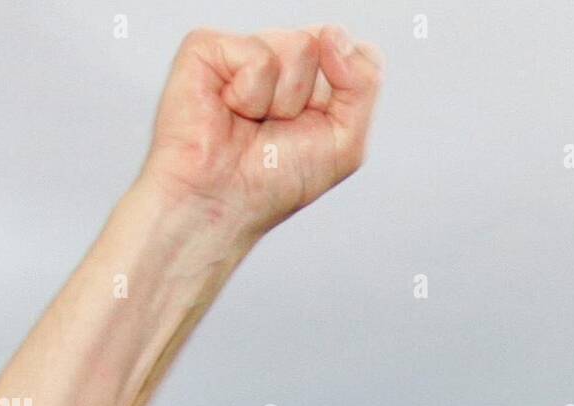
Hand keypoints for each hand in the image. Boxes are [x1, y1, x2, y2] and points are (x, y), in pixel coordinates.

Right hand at [140, 25, 383, 240]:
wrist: (222, 204)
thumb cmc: (276, 181)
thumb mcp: (346, 142)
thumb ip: (365, 82)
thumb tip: (332, 34)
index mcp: (315, 76)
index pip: (359, 54)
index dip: (348, 93)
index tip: (316, 129)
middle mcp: (280, 55)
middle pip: (330, 44)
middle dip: (313, 100)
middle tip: (277, 129)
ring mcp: (245, 47)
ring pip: (299, 46)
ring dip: (283, 102)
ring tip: (252, 123)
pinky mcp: (208, 46)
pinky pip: (259, 56)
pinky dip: (250, 96)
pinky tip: (228, 111)